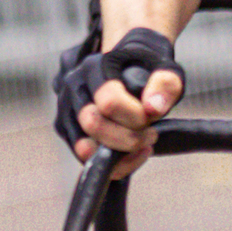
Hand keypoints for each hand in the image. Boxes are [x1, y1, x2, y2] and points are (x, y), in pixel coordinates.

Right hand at [52, 26, 184, 172]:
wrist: (126, 67)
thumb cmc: (143, 67)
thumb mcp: (163, 67)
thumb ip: (164, 84)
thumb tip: (153, 108)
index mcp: (94, 67)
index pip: (109, 101)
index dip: (134, 117)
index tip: (150, 118)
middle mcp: (74, 88)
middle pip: (92, 125)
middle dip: (127, 138)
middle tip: (150, 134)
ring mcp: (67, 110)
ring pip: (84, 148)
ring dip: (120, 155)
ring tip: (142, 145)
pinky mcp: (67, 131)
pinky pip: (85, 160)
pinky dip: (113, 164)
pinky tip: (131, 153)